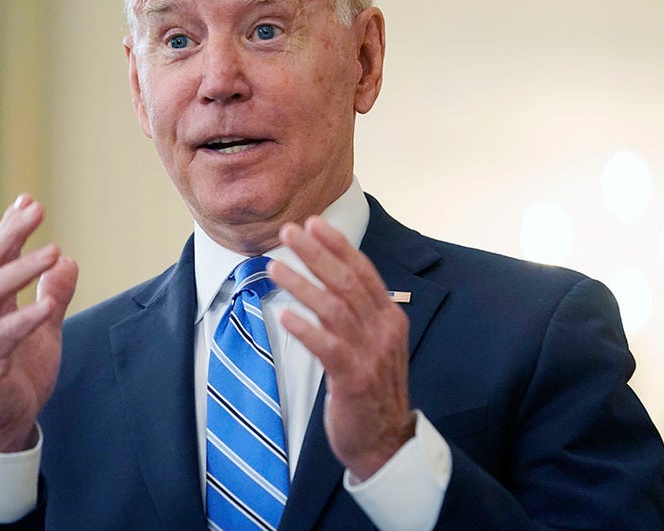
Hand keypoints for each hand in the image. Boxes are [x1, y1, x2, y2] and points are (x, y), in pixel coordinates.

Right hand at [0, 195, 77, 451]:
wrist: (6, 421)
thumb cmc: (20, 370)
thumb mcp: (45, 326)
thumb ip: (54, 293)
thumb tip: (68, 261)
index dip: (12, 227)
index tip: (29, 200)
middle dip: (11, 234)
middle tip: (35, 209)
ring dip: (22, 269)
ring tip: (52, 251)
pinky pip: (4, 336)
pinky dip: (25, 318)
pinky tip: (47, 305)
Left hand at [269, 216, 415, 480]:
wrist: (385, 441)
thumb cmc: (371, 389)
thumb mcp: (372, 343)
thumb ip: (357, 312)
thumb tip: (330, 279)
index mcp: (389, 317)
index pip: (362, 271)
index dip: (337, 245)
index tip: (313, 222)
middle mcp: (383, 330)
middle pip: (346, 282)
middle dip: (315, 253)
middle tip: (288, 232)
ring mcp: (371, 355)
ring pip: (334, 309)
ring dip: (302, 285)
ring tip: (273, 267)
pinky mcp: (354, 380)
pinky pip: (328, 347)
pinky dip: (306, 328)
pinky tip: (284, 314)